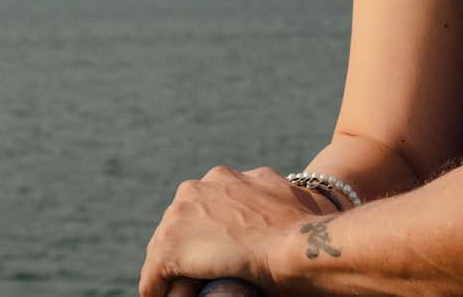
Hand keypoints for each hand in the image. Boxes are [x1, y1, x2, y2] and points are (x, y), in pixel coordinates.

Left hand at [138, 166, 318, 296]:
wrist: (303, 245)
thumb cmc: (308, 231)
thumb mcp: (291, 200)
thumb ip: (276, 201)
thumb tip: (283, 220)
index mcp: (225, 177)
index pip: (203, 209)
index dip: (211, 237)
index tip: (221, 257)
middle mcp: (198, 187)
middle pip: (181, 226)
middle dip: (191, 251)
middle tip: (206, 278)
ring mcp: (179, 215)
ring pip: (166, 250)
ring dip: (177, 274)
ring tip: (190, 294)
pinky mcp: (169, 246)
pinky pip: (154, 277)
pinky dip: (159, 292)